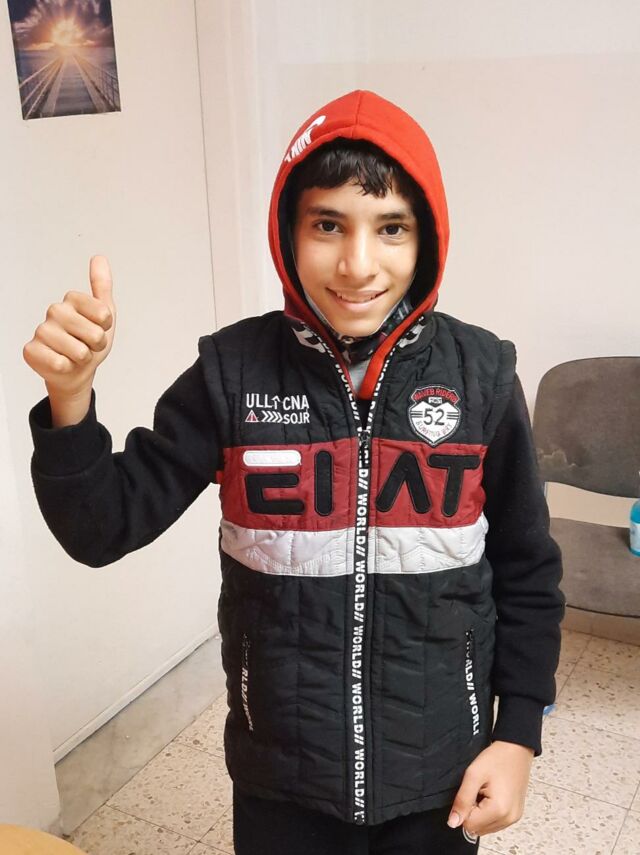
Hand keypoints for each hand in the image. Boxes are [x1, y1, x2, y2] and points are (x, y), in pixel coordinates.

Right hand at [23, 255, 115, 399]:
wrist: (76, 371)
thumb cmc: (89, 342)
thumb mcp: (104, 315)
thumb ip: (102, 286)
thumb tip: (99, 257)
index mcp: (72, 299)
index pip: (104, 314)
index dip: (106, 328)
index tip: (98, 329)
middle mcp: (55, 311)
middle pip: (95, 334)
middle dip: (97, 346)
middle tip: (87, 345)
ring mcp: (42, 330)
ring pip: (80, 352)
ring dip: (83, 359)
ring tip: (75, 355)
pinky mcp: (31, 350)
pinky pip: (61, 363)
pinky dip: (67, 368)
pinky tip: (61, 363)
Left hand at [447, 740, 533, 837]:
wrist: (516, 749)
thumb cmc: (497, 758)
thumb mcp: (473, 775)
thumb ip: (462, 800)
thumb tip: (453, 822)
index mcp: (499, 810)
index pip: (469, 825)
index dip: (465, 807)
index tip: (472, 791)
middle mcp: (509, 819)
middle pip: (478, 828)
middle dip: (473, 811)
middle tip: (479, 790)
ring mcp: (514, 818)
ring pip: (485, 827)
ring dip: (480, 813)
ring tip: (486, 791)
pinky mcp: (516, 815)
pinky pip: (495, 822)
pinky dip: (489, 812)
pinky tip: (492, 795)